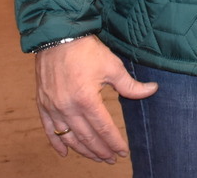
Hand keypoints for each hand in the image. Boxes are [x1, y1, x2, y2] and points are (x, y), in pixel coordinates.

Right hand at [35, 36, 157, 162]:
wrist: (58, 37)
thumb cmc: (86, 50)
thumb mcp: (112, 66)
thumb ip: (131, 85)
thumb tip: (153, 90)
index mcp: (86, 100)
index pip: (103, 128)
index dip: (114, 142)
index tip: (123, 152)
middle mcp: (67, 108)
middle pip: (87, 137)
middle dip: (100, 151)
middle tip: (111, 159)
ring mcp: (53, 108)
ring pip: (69, 137)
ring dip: (83, 150)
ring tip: (96, 158)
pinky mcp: (43, 104)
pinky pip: (49, 129)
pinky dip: (57, 143)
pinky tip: (65, 153)